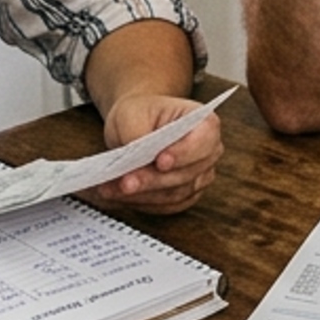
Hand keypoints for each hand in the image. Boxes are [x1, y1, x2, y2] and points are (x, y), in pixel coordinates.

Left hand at [79, 92, 221, 213]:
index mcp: (204, 123)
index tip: (160, 162)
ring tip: (112, 190)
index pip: (204, 141)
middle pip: (185, 175)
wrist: (136, 124)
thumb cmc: (140, 114)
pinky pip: (165, 206)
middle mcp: (208, 153)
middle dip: (151, 181)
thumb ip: (138, 136)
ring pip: (173, 194)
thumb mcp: (132, 114)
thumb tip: (136, 161)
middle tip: (125, 182)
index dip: (184, 154)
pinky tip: (117, 197)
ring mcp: (198, 177)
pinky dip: (140, 203)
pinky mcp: (184, 195)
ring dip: (141, 195)